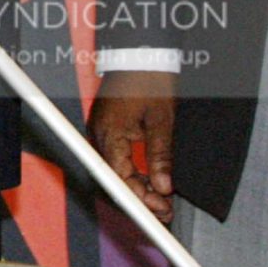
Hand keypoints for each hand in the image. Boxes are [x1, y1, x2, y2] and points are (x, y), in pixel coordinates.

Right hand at [89, 69, 178, 223]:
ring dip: (138, 186)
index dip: (139, 197)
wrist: (141, 55)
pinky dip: (135, 172)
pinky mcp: (111, 129)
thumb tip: (163, 184)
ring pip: (117, 170)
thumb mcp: (162, 120)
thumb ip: (160, 154)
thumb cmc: (149, 80)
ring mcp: (104, 131)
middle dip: (140, 197)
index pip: (119, 176)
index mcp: (109, 132)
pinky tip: (153, 181)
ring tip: (163, 201)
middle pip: (115, 176)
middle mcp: (101, 134)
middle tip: (165, 211)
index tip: (158, 211)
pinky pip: (118, 158)